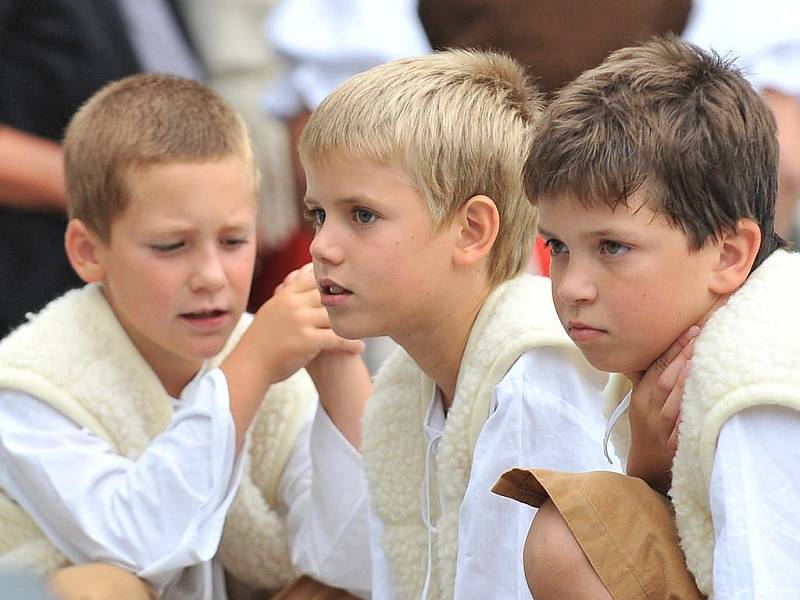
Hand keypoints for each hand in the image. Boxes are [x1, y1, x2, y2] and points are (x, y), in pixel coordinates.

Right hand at [220, 264, 360, 448]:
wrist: (250, 366)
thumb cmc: (262, 341)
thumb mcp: (272, 311)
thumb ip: (288, 296)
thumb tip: (299, 278)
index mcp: (285, 295)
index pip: (312, 277)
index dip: (332, 278)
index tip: (350, 281)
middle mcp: (293, 304)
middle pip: (328, 293)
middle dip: (347, 297)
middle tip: (369, 302)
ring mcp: (300, 321)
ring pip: (335, 315)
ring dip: (354, 320)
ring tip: (369, 325)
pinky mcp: (306, 340)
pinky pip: (336, 338)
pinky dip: (350, 343)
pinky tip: (360, 347)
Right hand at [626, 325, 698, 493]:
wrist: (647, 462)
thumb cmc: (647, 425)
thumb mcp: (640, 400)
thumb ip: (643, 375)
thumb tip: (642, 345)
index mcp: (640, 397)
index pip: (656, 367)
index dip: (673, 348)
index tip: (690, 330)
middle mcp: (648, 410)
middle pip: (664, 380)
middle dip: (682, 357)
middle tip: (700, 336)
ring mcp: (660, 428)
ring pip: (672, 401)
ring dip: (687, 379)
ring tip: (701, 359)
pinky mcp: (672, 445)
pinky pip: (682, 427)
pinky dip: (691, 411)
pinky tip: (703, 397)